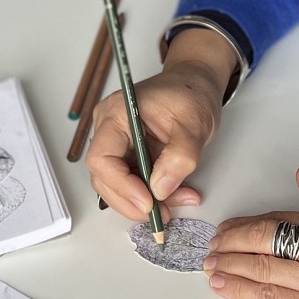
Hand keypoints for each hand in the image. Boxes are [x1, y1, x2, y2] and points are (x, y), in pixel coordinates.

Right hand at [86, 28, 235, 220]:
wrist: (196, 83)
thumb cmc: (193, 94)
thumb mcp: (195, 124)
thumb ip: (179, 156)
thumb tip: (160, 189)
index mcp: (117, 113)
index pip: (102, 158)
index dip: (121, 185)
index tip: (148, 201)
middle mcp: (108, 129)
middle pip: (105, 177)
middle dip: (132, 201)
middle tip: (161, 216)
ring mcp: (116, 142)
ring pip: (118, 184)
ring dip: (145, 202)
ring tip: (174, 207)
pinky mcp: (128, 153)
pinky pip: (133, 180)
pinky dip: (152, 193)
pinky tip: (176, 195)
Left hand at [204, 166, 298, 298]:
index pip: (283, 218)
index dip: (251, 223)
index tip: (232, 226)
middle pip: (266, 240)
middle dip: (232, 241)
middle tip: (213, 244)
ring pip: (263, 269)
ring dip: (230, 265)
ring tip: (210, 264)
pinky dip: (243, 291)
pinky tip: (225, 286)